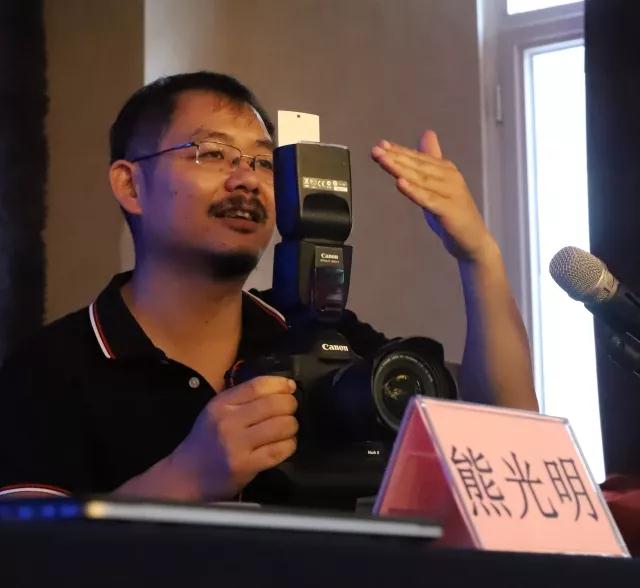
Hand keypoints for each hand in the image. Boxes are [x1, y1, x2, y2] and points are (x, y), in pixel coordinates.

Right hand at [171, 376, 297, 499]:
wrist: (186, 476)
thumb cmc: (206, 440)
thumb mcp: (217, 411)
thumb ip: (246, 398)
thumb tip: (286, 386)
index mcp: (221, 404)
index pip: (258, 385)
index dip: (280, 384)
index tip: (290, 388)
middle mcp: (229, 421)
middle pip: (274, 404)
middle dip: (290, 405)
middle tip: (290, 411)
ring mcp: (237, 444)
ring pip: (282, 426)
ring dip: (292, 426)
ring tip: (287, 429)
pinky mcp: (246, 466)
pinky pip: (279, 450)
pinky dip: (289, 445)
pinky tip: (285, 444)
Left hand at [371, 130, 495, 262]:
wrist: (474, 240)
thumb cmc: (452, 213)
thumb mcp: (437, 185)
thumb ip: (429, 162)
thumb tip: (427, 134)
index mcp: (446, 170)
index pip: (418, 157)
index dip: (399, 150)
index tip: (380, 145)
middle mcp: (449, 177)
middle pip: (418, 165)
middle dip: (395, 157)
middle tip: (376, 150)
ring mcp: (450, 193)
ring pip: (421, 179)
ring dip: (400, 169)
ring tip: (383, 161)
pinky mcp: (449, 211)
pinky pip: (428, 200)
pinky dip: (414, 191)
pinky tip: (400, 184)